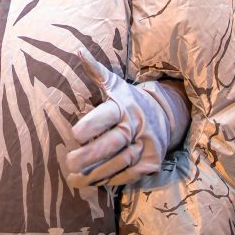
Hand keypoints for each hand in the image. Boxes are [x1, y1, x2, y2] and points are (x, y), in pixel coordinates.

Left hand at [65, 52, 172, 187]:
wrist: (165, 115)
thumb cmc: (128, 99)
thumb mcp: (114, 83)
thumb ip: (95, 70)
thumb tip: (78, 51)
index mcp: (124, 105)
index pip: (107, 115)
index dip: (92, 125)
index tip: (74, 134)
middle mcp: (137, 125)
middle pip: (113, 143)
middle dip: (90, 155)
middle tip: (69, 162)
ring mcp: (146, 145)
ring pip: (119, 163)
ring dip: (95, 174)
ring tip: (73, 179)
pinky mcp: (151, 162)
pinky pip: (129, 175)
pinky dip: (110, 180)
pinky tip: (93, 184)